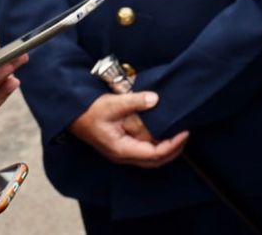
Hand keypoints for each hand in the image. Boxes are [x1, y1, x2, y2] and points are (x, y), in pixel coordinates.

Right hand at [67, 91, 189, 168]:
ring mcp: (124, 152)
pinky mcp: (124, 146)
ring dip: (168, 148)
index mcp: (121, 149)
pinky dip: (159, 144)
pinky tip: (166, 132)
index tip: (185, 132)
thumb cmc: (92, 111)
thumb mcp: (113, 104)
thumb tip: (154, 99)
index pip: (153, 154)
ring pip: (152, 157)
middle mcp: (124, 155)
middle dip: (174, 149)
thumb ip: (134, 102)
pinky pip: (146, 150)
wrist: (75, 115)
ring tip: (180, 133)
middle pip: (155, 161)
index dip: (172, 145)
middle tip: (187, 133)